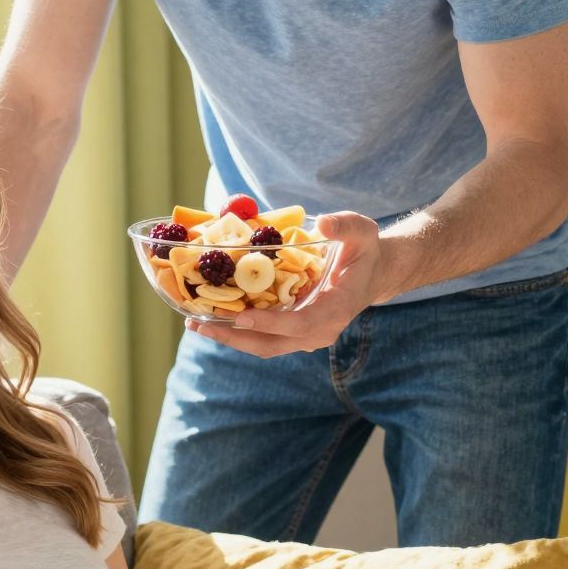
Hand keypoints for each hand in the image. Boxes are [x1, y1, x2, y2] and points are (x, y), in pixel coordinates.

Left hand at [191, 211, 384, 356]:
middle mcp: (319, 331)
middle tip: (200, 323)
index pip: (301, 324)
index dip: (270, 323)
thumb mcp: (362, 231)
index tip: (241, 316)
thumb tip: (323, 223)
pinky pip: (261, 337)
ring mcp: (304, 336)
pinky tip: (210, 316)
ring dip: (228, 337)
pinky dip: (236, 330)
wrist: (371, 273)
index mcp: (336, 310)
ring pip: (262, 345)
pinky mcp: (292, 333)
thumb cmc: (364, 251)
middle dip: (234, 336)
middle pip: (271, 344)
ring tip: (195, 322)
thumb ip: (345, 226)